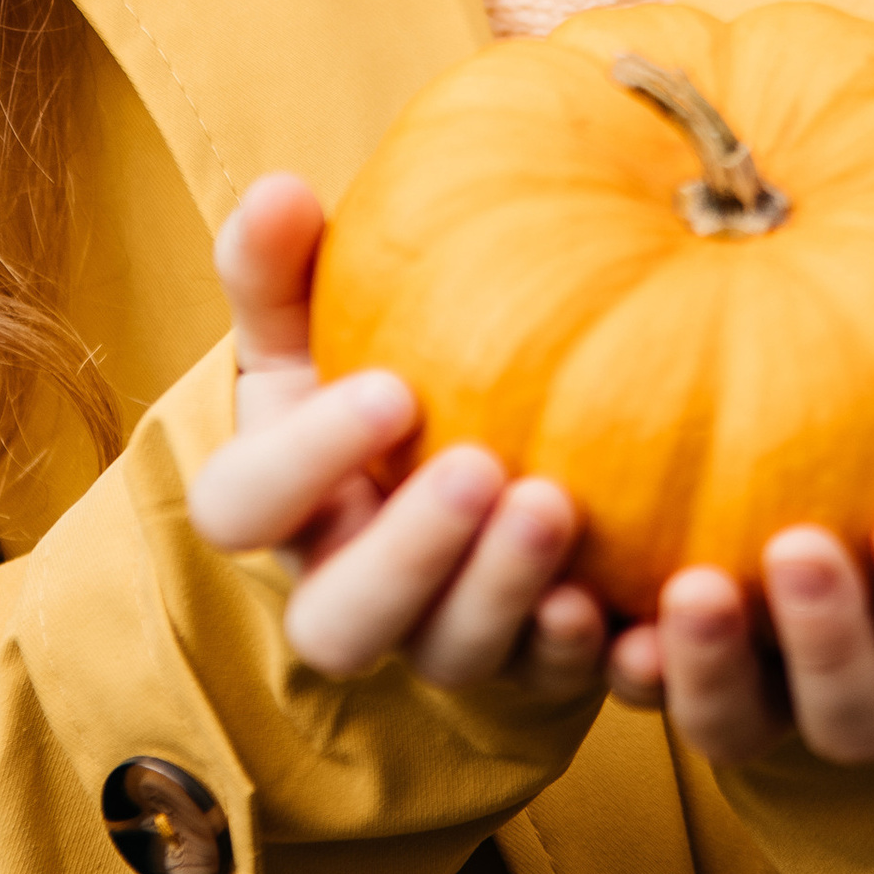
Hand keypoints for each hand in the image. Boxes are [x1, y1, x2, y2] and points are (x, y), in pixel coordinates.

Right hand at [185, 175, 606, 700]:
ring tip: (559, 506)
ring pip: (451, 657)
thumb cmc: (378, 366)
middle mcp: (346, 590)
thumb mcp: (320, 316)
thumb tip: (275, 187)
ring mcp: (438, 637)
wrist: (465, 445)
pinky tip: (631, 605)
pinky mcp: (529, 664)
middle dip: (410, 555)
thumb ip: (282, 263)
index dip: (302, 465)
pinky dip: (592, 654)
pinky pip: (557, 686)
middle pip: (338, 623)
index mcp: (280, 507)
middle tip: (482, 467)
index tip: (392, 388)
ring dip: (503, 592)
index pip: (242, 509)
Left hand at [606, 428, 873, 767]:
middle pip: (854, 719)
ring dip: (714, 669)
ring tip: (689, 588)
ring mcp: (776, 689)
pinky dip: (621, 661)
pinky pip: (655, 688)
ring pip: (742, 727)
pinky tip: (592, 605)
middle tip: (799, 545)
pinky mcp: (693, 659)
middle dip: (828, 644)